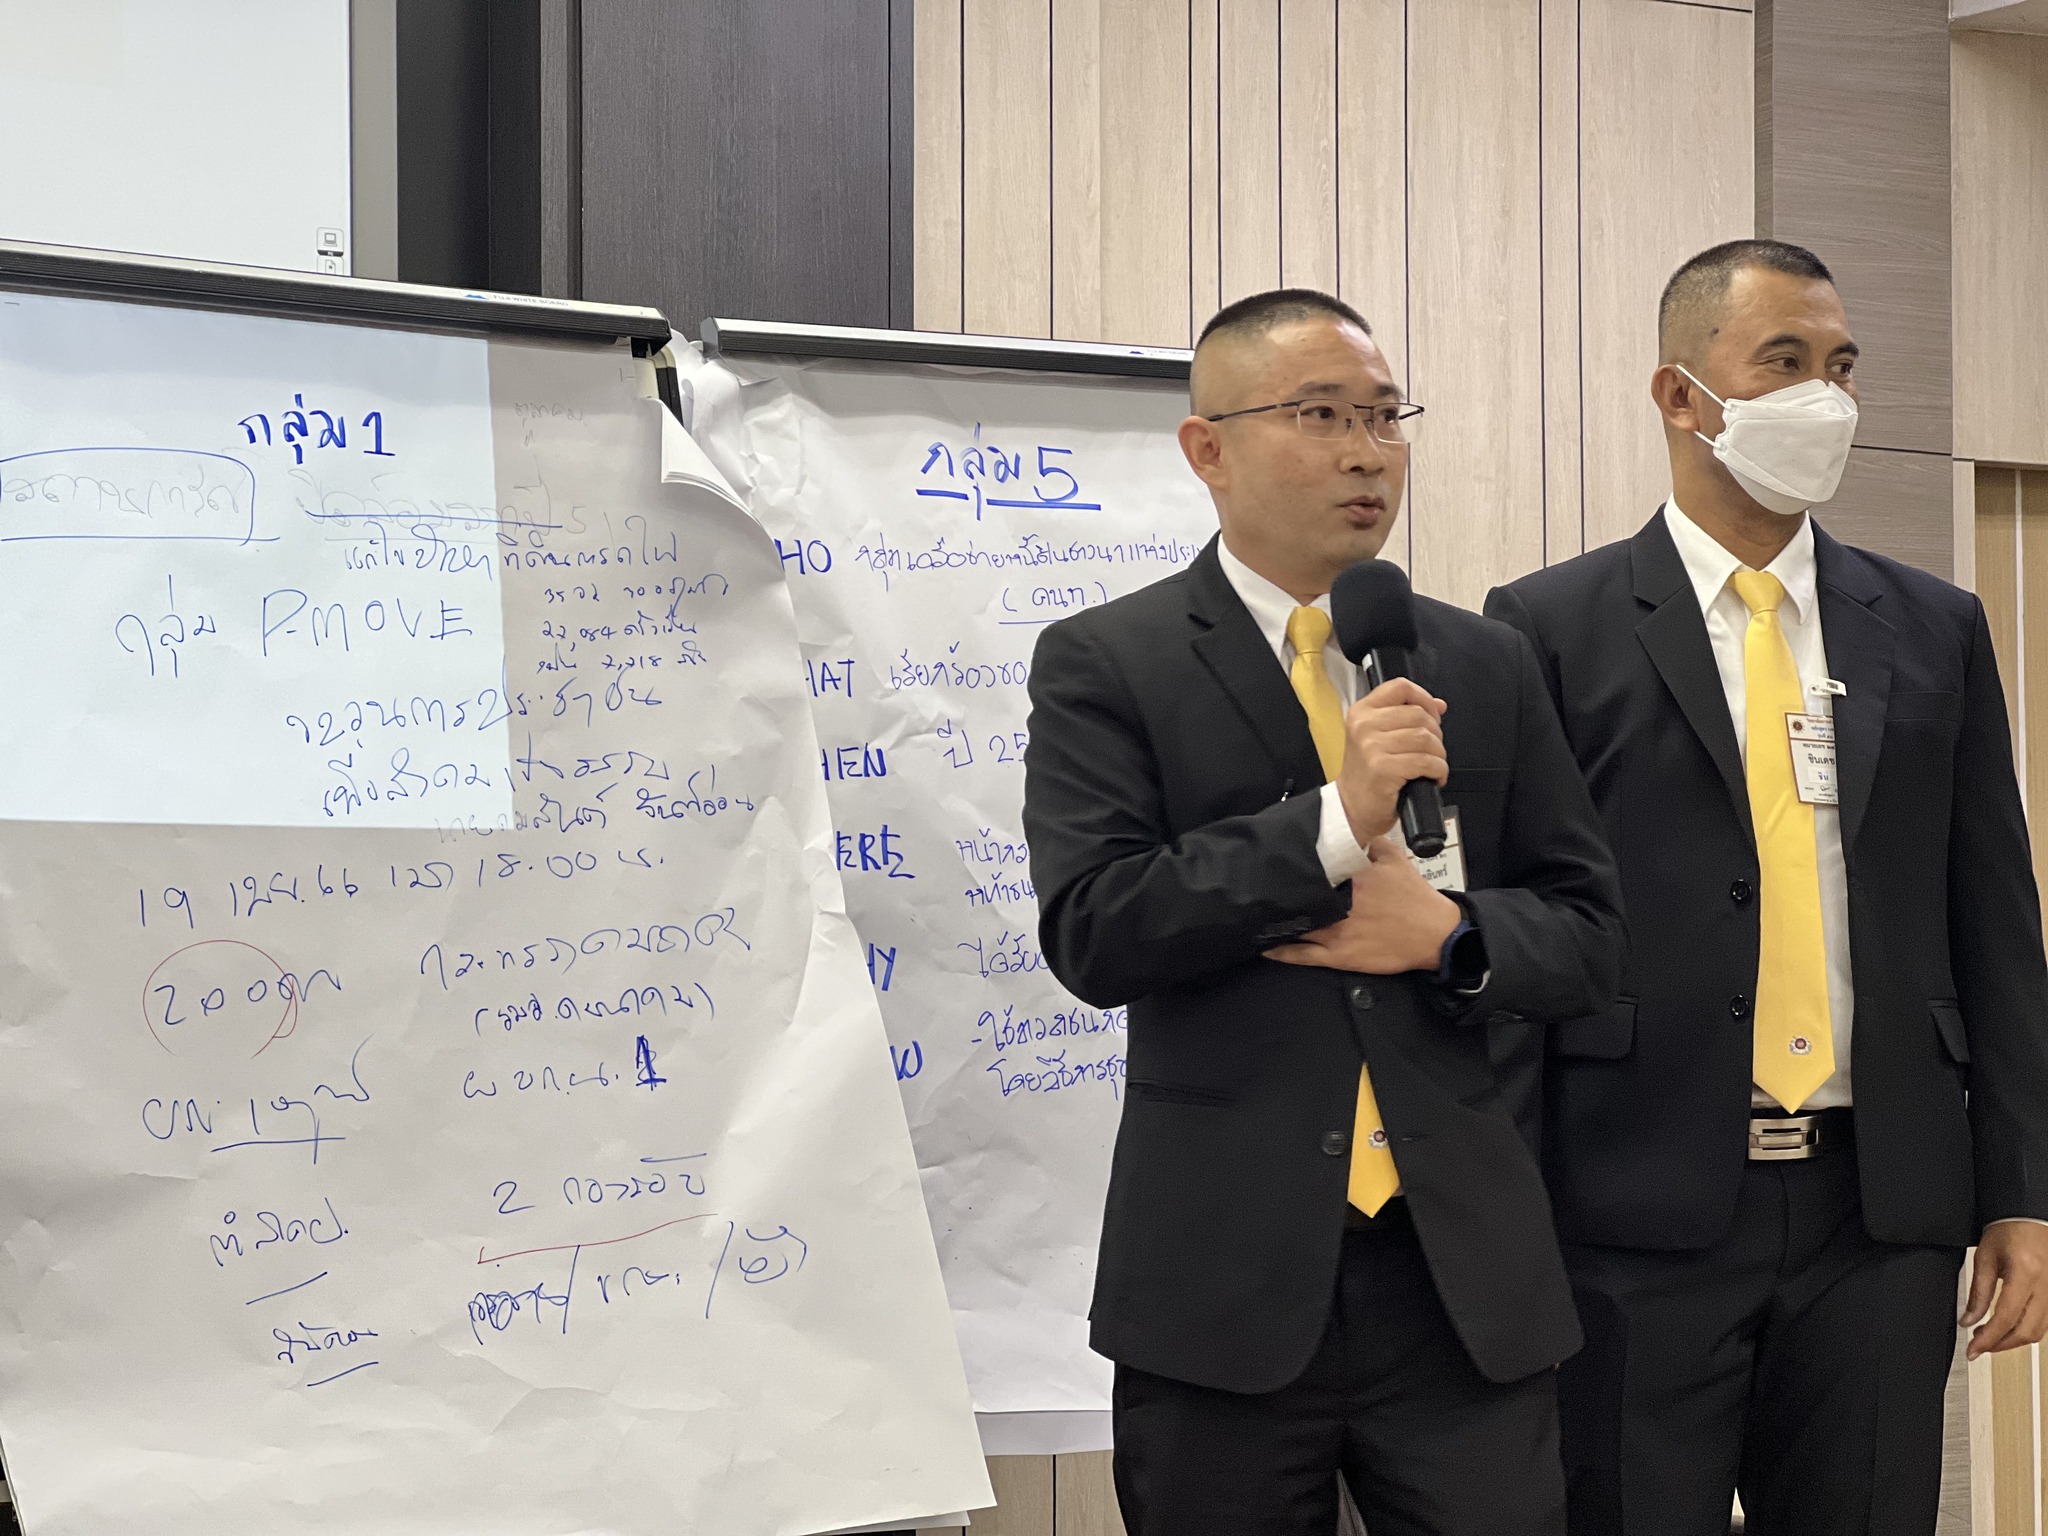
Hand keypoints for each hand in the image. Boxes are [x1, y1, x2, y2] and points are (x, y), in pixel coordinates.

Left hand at [1264, 837, 1460, 974]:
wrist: (1435, 933)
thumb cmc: (1414, 896)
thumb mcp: (1395, 859)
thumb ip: (1370, 842)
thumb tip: (1348, 829)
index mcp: (1352, 880)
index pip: (1314, 870)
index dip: (1292, 869)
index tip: (1272, 866)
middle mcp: (1340, 907)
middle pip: (1300, 898)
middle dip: (1279, 894)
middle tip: (1258, 889)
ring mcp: (1337, 933)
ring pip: (1298, 926)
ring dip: (1277, 922)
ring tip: (1255, 916)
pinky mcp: (1340, 956)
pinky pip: (1304, 955)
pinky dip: (1282, 952)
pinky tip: (1264, 946)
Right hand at [1336, 678, 1448, 846]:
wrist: (1352, 808)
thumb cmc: (1368, 774)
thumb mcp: (1378, 737)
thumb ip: (1405, 715)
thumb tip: (1438, 705)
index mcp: (1362, 712)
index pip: (1401, 687)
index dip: (1425, 699)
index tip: (1432, 716)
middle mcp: (1364, 726)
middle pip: (1419, 714)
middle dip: (1436, 734)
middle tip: (1431, 750)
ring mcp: (1372, 747)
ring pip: (1426, 738)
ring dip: (1439, 755)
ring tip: (1433, 765)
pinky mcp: (1383, 769)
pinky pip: (1426, 761)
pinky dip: (1438, 770)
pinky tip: (1433, 777)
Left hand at [1963, 1221, 2047, 1357]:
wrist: (2030, 1219)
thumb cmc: (2009, 1231)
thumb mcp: (1984, 1257)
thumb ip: (1978, 1292)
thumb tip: (1968, 1320)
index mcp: (2026, 1274)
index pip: (2006, 1318)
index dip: (1987, 1339)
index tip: (1972, 1350)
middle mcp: (2046, 1287)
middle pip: (2026, 1332)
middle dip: (2000, 1345)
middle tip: (1979, 1346)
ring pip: (2038, 1332)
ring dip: (2012, 1341)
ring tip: (1989, 1336)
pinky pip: (2044, 1323)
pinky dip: (2025, 1331)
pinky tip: (2007, 1328)